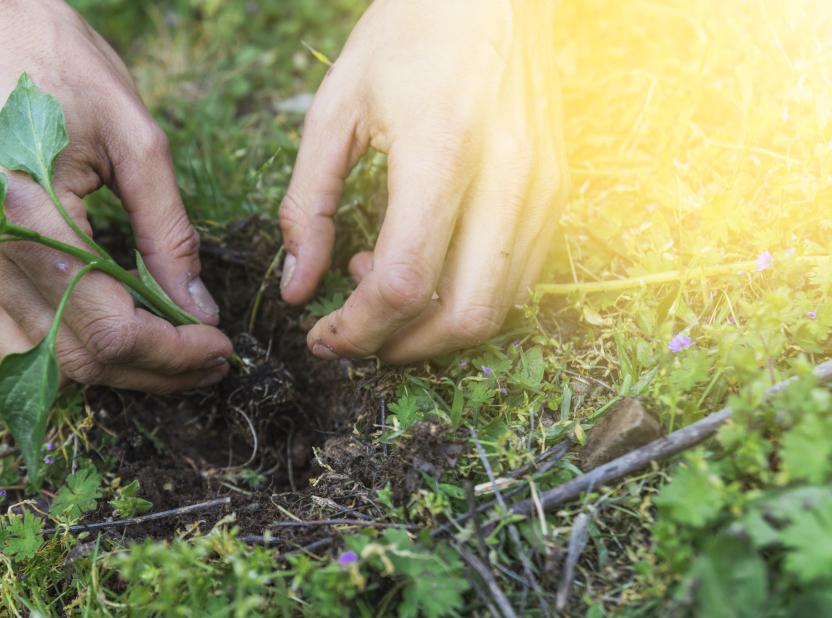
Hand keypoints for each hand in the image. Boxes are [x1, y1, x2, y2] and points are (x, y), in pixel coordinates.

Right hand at [0, 0, 231, 391]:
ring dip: (116, 370)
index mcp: (27, 215)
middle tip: (211, 358)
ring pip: (46, 361)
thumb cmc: (58, 66)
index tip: (222, 347)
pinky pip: (13, 342)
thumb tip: (198, 310)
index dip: (174, 352)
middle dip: (155, 369)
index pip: (110, 327)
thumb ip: (169, 233)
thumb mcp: (137, 140)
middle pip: (79, 358)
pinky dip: (69, 354)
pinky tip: (117, 338)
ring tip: (174, 354)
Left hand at [278, 0, 568, 363]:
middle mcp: (506, 177)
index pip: (404, 281)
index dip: (358, 329)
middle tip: (351, 335)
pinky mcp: (556, 191)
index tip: (321, 337)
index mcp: (442, 150)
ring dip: (433, 326)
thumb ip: (308, 204)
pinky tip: (422, 262)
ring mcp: (542, 187)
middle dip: (400, 347)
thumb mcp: (335, 109)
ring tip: (378, 282)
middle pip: (463, 315)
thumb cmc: (407, 33)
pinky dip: (466, 297)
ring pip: (499, 308)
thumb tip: (296, 288)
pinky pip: (518, 279)